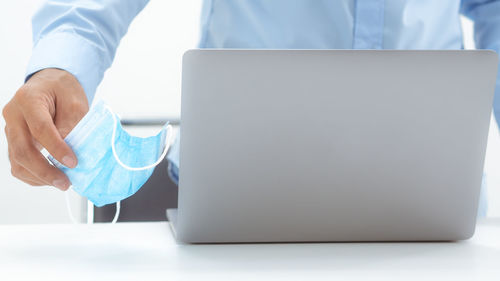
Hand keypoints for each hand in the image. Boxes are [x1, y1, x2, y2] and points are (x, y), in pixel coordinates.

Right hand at [2, 68, 88, 189]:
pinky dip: (34, 175)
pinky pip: (18, 163)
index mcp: (28, 99)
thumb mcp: (74, 101)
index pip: (40, 128)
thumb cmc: (62, 90)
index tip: (73, 162)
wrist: (49, 84)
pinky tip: (51, 178)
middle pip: (22, 149)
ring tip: (62, 182)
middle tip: (65, 183)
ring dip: (39, 176)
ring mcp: (10, 129)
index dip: (56, 148)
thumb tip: (69, 149)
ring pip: (17, 160)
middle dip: (44, 170)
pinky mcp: (14, 141)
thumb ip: (72, 123)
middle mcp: (13, 115)